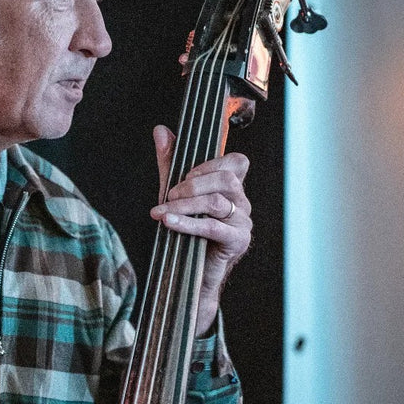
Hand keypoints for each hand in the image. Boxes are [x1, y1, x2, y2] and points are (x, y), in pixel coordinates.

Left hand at [150, 125, 251, 334]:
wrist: (190, 274)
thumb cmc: (187, 231)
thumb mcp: (175, 193)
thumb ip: (170, 162)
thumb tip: (161, 130)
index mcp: (232, 188)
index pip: (237, 162)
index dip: (210, 163)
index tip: (184, 173)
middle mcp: (242, 202)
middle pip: (226, 179)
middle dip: (193, 184)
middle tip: (169, 195)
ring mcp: (242, 222)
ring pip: (217, 202)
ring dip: (185, 204)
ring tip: (163, 211)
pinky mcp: (237, 241)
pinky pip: (213, 227)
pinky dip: (187, 223)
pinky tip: (168, 223)